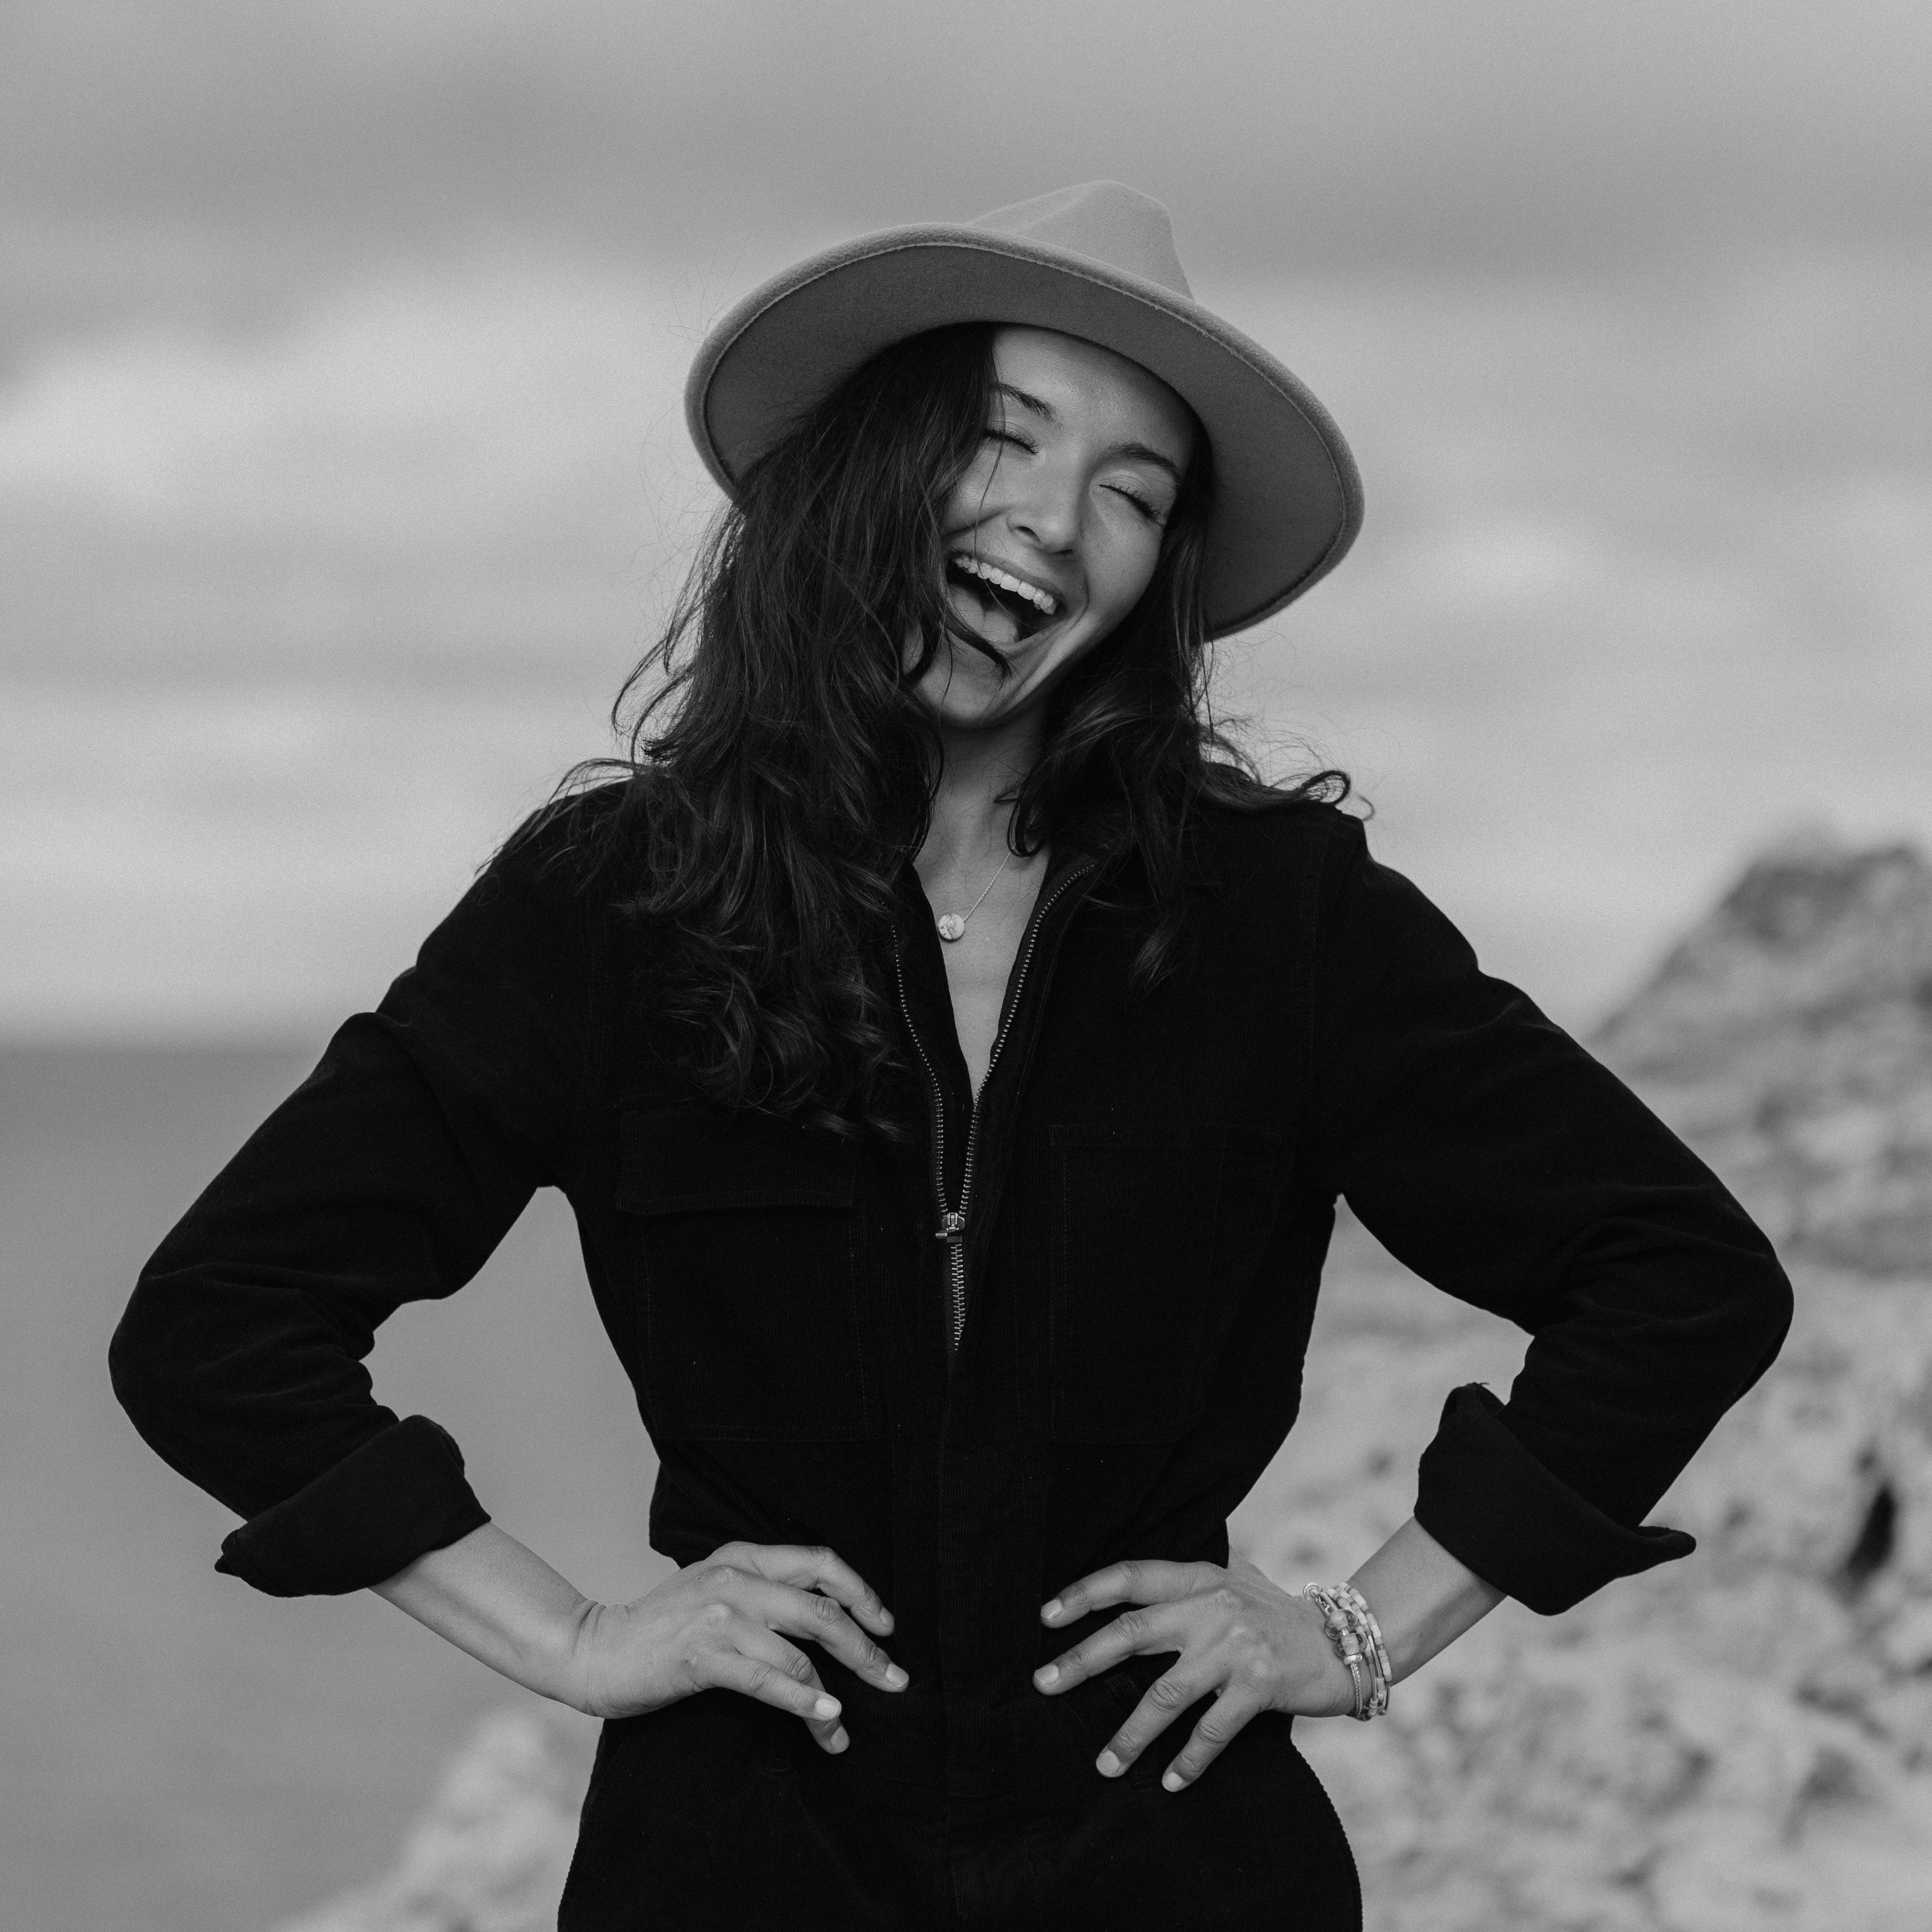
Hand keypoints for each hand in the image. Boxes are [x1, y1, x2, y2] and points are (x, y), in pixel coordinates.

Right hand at [568, 1540, 906, 1753]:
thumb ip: (762, 1592)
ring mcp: (720, 1615)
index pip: (820, 1563)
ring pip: (799, 1653)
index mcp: (744, 1556)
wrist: (597, 1649)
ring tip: (842, 1730)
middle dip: (865, 1649)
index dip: (861, 1593)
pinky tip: (826, 1718)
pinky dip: (803, 1701)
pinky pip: (767, 1679)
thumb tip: (825, 1618)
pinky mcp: (703, 1655)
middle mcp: (737, 1578)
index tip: (887, 1627)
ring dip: (831, 1697)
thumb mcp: (716, 1589)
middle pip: (822, 1610)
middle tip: (895, 1681)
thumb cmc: (662, 1627)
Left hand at [1033, 1555, 1357, 1789]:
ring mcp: (1235, 1648)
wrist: (1343, 1639)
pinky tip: (1170, 1781)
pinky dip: (1188, 1759)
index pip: (1130, 1577)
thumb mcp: (1233, 1579)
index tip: (1046, 1616)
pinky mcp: (1259, 1686)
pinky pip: (1212, 1730)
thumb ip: (1188, 1581)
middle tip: (1043, 1683)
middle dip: (1082, 1661)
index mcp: (1199, 1577)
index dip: (1085, 1593)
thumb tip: (1132, 1584)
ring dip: (1131, 1734)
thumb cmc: (1275, 1612)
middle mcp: (1211, 1607)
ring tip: (1104, 1765)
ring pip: (1165, 1694)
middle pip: (1131, 1633)